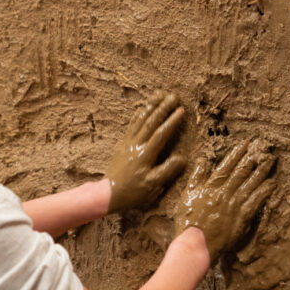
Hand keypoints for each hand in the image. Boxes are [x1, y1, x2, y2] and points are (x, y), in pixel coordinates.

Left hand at [107, 91, 185, 212]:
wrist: (108, 193)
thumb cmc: (132, 192)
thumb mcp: (152, 185)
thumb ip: (167, 171)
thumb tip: (182, 158)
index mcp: (145, 154)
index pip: (161, 134)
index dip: (171, 121)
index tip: (181, 110)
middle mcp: (136, 145)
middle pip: (151, 122)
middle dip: (163, 108)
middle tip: (173, 96)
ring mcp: (127, 143)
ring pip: (140, 120)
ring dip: (150, 107)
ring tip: (159, 96)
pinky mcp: (121, 144)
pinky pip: (131, 125)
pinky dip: (138, 115)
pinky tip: (143, 109)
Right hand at [174, 139, 275, 263]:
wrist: (196, 243)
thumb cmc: (189, 220)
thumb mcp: (187, 195)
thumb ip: (197, 177)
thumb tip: (203, 161)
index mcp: (211, 185)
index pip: (226, 165)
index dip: (236, 153)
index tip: (245, 144)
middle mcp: (225, 192)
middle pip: (242, 171)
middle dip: (253, 158)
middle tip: (263, 149)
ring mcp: (235, 204)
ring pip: (251, 183)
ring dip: (262, 171)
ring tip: (270, 161)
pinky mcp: (243, 217)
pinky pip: (257, 200)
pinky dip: (265, 190)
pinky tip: (271, 183)